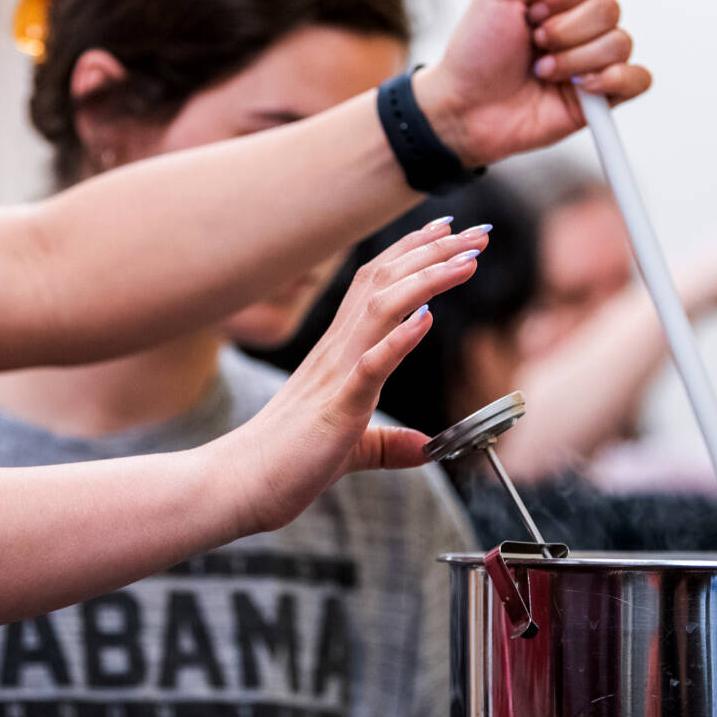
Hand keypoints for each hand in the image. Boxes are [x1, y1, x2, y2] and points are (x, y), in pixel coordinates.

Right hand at [225, 217, 487, 534]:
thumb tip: (424, 448)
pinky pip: (370, 366)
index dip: (413, 254)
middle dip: (434, 252)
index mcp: (338, 354)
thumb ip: (387, 445)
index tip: (448, 232)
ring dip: (428, 279)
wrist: (239, 485)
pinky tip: (428, 320)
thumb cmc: (287, 463)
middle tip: (477, 231)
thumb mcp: (350, 450)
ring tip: (468, 259)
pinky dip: (399, 340)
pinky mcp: (336, 408)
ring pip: (382, 309)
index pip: (377, 287)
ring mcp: (335, 375)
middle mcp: (337, 352)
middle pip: (386, 283)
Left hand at [412, 0, 651, 166]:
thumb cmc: (475, 53)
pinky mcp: (604, 94)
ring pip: (618, 42)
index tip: (532, 7)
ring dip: (573, 59)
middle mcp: (581, 21)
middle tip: (533, 41)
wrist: (465, 110)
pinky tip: (579, 88)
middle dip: (564, 28)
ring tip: (542, 70)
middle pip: (609, 6)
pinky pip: (638, 78)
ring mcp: (594, 58)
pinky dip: (611, 81)